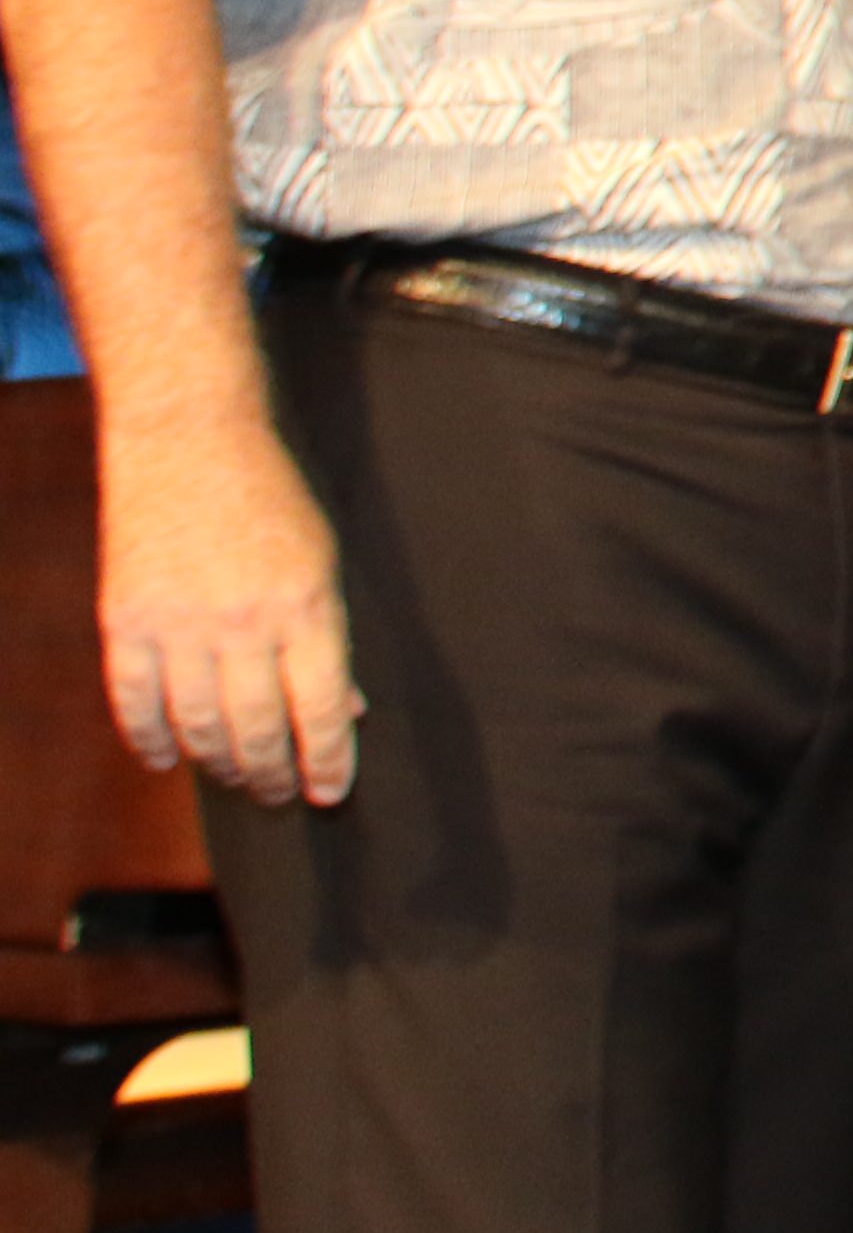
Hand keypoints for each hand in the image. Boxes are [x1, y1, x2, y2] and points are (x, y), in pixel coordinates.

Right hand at [99, 409, 358, 805]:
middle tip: (281, 795)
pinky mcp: (125, 618)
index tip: (331, 793)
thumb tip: (348, 712)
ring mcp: (178, 622)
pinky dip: (150, 739)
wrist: (188, 437)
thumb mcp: (324, 561)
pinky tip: (168, 759)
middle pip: (259, 729)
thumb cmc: (271, 500)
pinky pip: (134, 702)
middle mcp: (243, 621)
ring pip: (197, 726)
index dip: (329, 762)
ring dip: (219, 764)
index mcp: (306, 606)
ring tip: (236, 778)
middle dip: (274, 775)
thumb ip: (331, 638)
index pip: (323, 710)